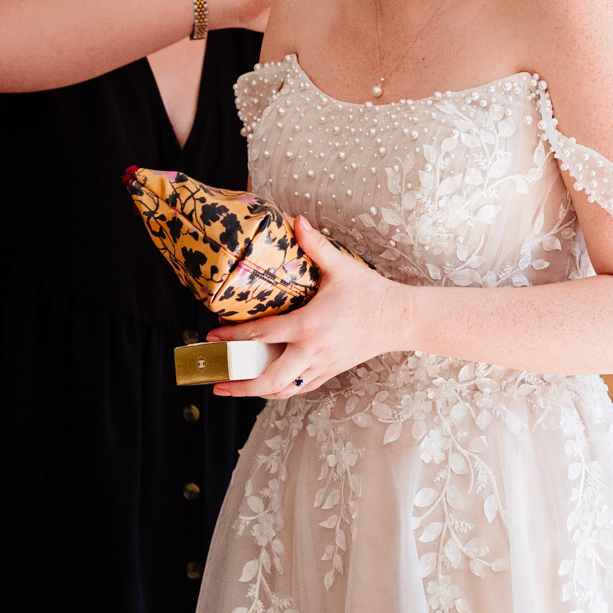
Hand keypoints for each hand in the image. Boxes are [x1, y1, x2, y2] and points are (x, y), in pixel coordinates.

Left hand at [212, 214, 410, 400]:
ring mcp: (321, 365)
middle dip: (239, 383)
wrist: (400, 319)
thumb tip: (298, 220)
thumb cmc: (371, 294)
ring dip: (257, 392)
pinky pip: (300, 389)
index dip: (232, 337)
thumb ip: (316, 245)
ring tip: (237, 388)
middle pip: (268, 378)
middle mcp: (311, 351)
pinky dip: (281, 391)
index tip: (213, 335)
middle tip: (218, 380)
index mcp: (308, 326)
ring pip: (283, 390)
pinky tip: (270, 387)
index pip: (261, 335)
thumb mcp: (342, 267)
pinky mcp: (331, 371)